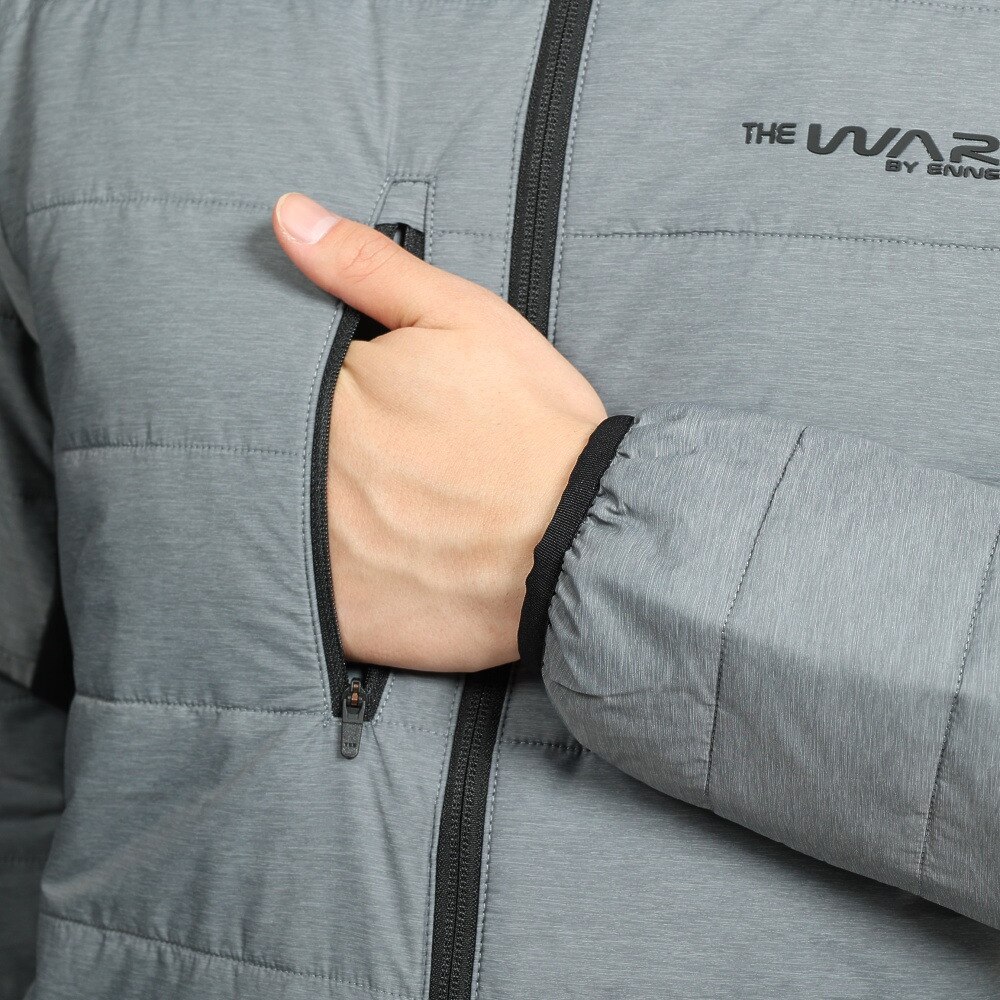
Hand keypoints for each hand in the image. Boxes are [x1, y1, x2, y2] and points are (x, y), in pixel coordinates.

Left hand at [273, 192, 606, 670]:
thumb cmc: (534, 428)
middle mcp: (311, 471)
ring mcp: (321, 548)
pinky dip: (303, 572)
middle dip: (281, 436)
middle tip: (344, 447)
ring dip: (279, 500)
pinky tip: (346, 557)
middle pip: (258, 441)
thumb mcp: (466, 321)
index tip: (310, 385)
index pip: (262, 367)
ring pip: (263, 514)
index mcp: (332, 394)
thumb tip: (287, 215)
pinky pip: (292, 591)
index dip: (285, 373)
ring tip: (351, 499)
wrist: (585, 541)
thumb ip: (369, 267)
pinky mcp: (342, 613)